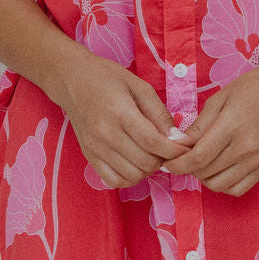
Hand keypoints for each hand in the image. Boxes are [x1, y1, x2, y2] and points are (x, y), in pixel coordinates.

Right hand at [54, 49, 194, 188]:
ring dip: (148, 169)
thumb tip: (177, 138)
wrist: (72, 80)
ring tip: (151, 153)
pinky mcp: (89, 156)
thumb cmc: (107, 78)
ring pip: (133, 175)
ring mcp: (95, 148)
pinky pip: (114, 181)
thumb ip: (159, 113)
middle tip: (167, 147)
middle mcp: (105, 134)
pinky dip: (130, 177)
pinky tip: (135, 162)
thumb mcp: (139, 86)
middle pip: (145, 162)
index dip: (175, 150)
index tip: (186, 147)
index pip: (153, 143)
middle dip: (164, 158)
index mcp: (120, 113)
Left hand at [160, 59, 258, 195]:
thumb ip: (198, 126)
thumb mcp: (218, 100)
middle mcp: (246, 148)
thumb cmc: (250, 89)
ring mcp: (258, 160)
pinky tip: (219, 170)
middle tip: (184, 158)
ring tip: (201, 163)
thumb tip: (177, 145)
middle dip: (188, 169)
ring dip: (204, 178)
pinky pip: (238, 189)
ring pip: (220, 185)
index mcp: (232, 127)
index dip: (178, 165)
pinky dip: (223, 184)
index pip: (197, 158)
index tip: (168, 163)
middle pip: (206, 173)